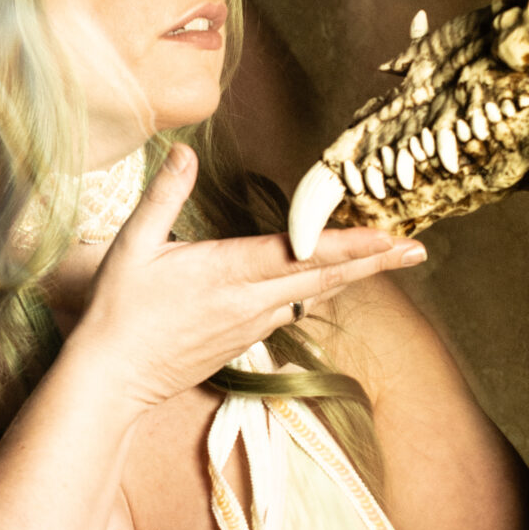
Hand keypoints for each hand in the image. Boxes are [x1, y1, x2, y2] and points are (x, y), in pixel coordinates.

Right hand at [75, 144, 425, 411]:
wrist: (112, 379)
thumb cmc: (118, 311)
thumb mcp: (133, 246)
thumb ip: (164, 195)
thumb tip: (184, 150)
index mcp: (229, 272)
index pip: (302, 254)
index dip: (350, 245)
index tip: (389, 237)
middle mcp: (251, 302)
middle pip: (324, 278)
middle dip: (374, 262)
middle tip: (416, 248)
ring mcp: (251, 326)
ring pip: (312, 295)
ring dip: (351, 276)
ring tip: (387, 259)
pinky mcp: (244, 342)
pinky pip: (288, 310)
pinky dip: (315, 291)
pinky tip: (327, 281)